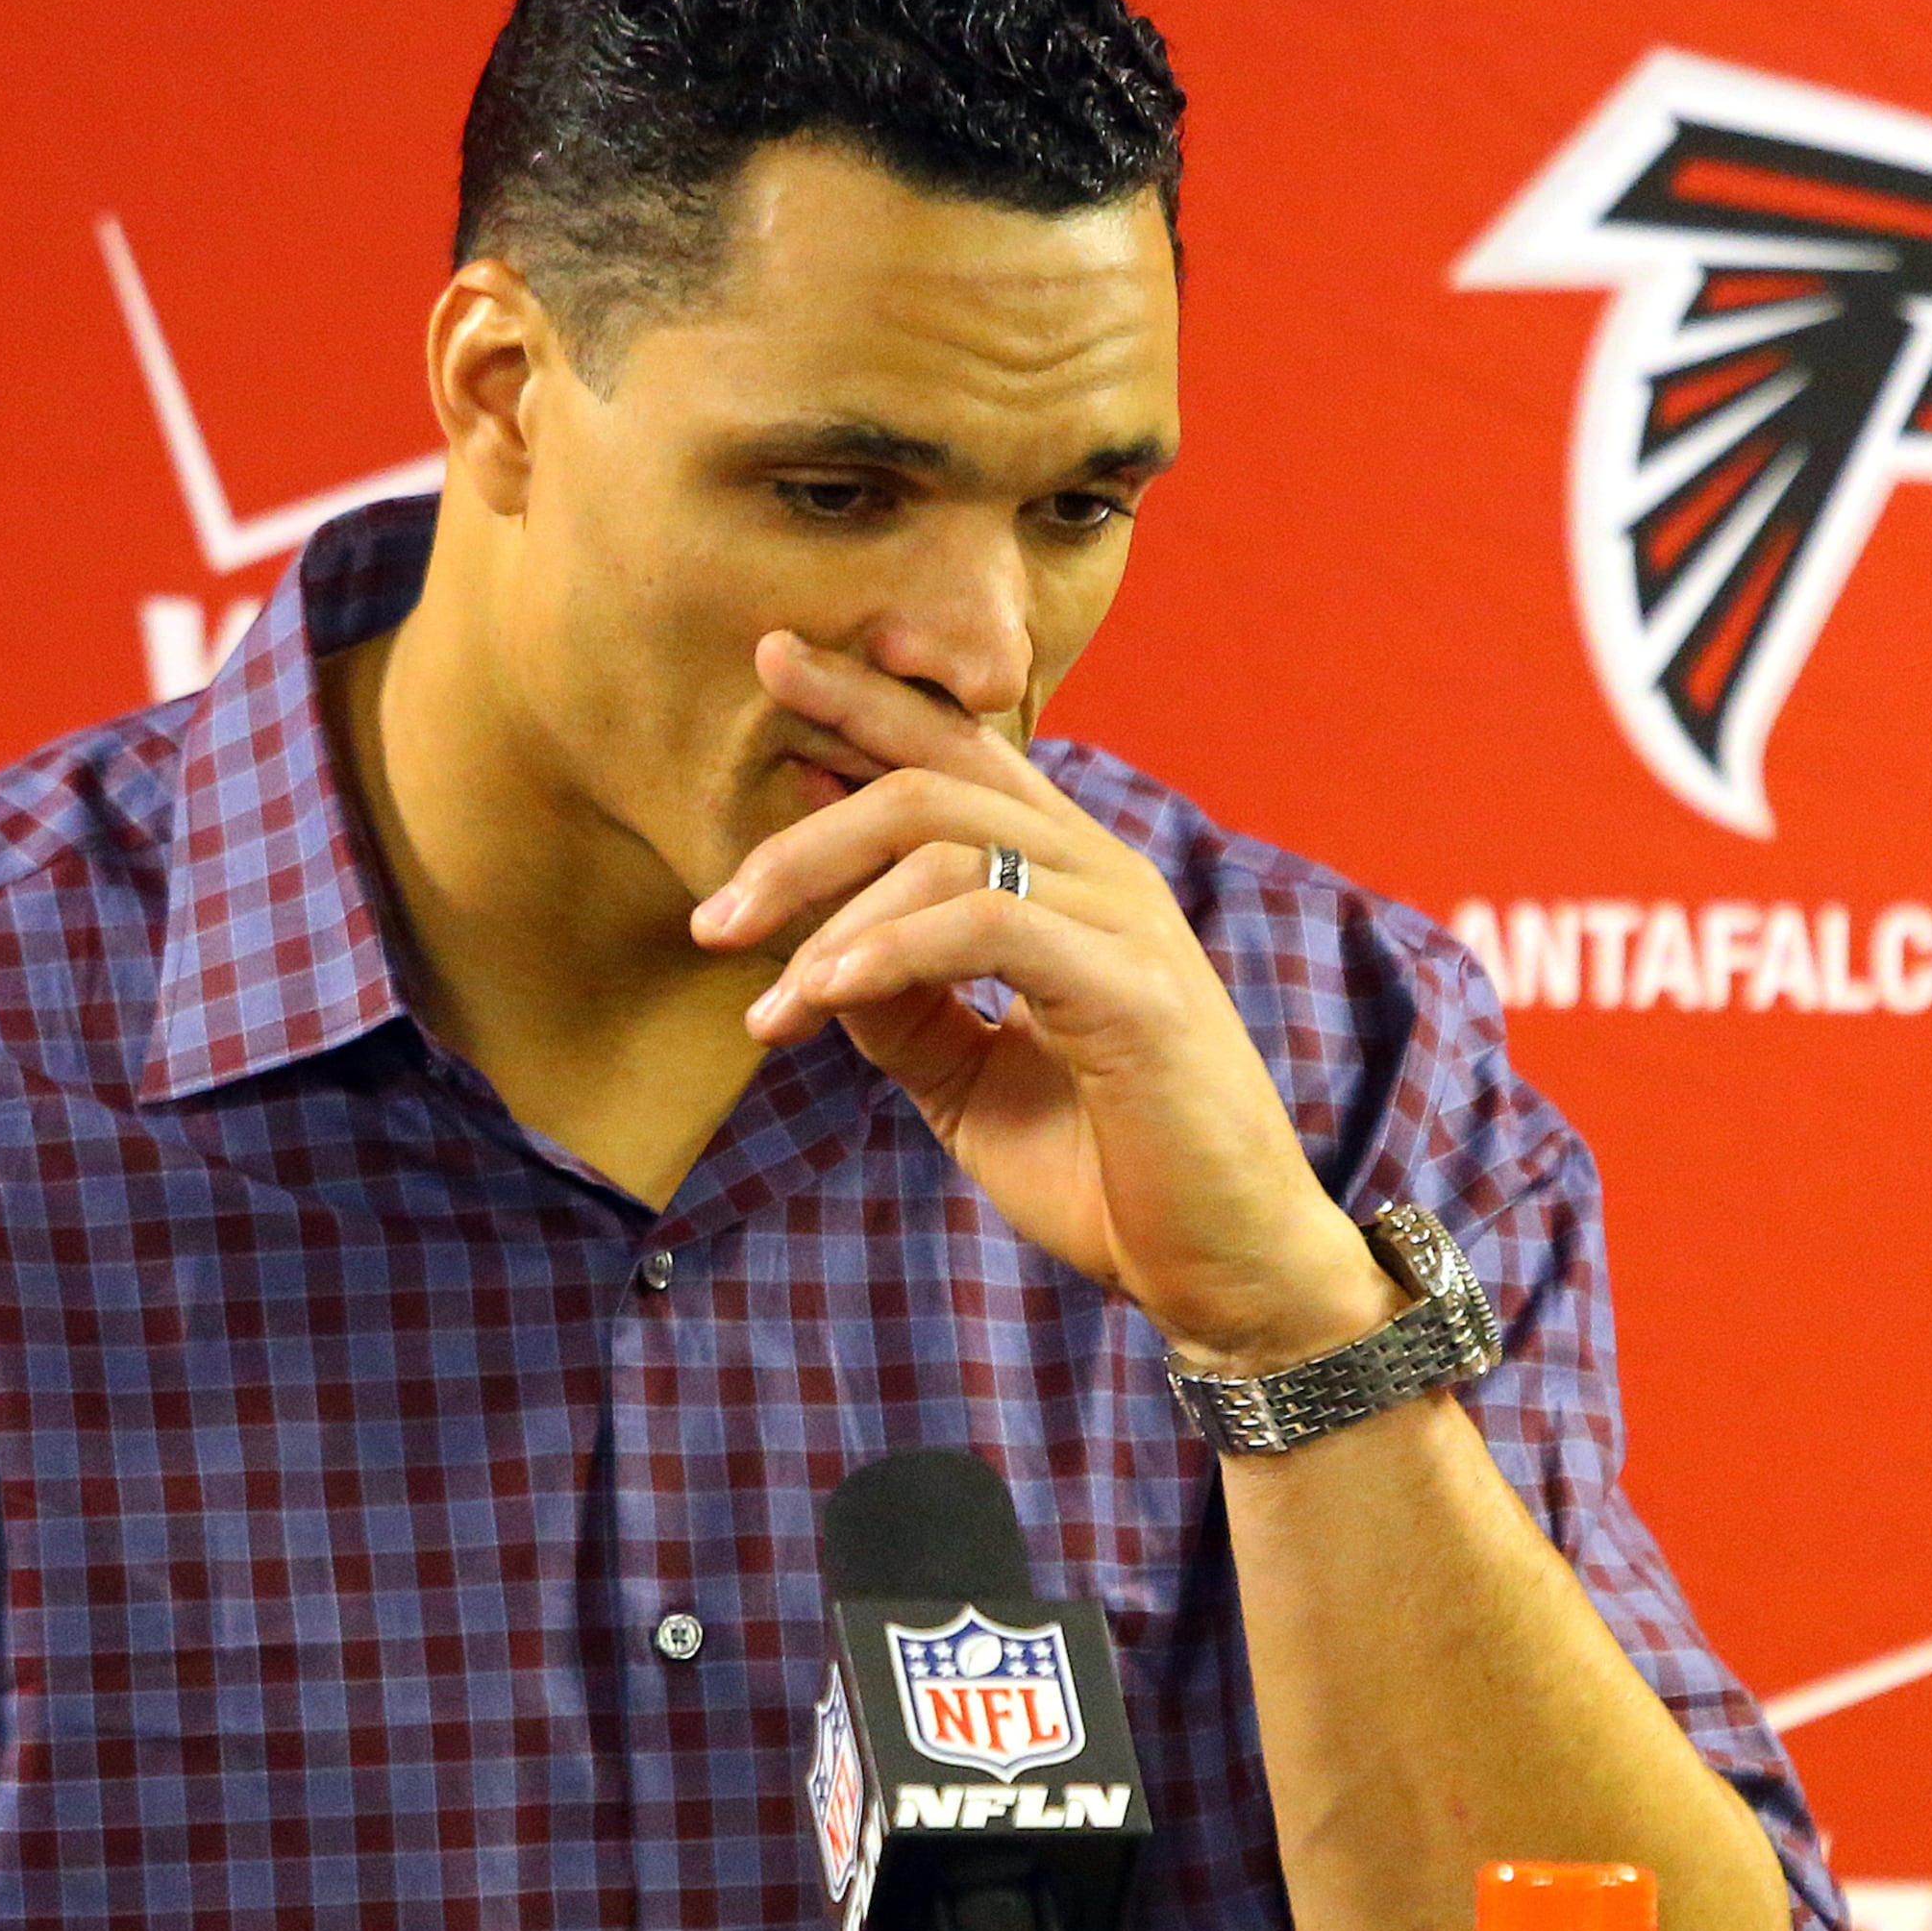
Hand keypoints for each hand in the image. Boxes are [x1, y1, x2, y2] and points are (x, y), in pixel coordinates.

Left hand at [689, 633, 1399, 1366]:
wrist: (1219, 1268)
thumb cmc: (1106, 1172)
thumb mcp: (968, 1080)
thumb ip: (902, 1007)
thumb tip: (811, 952)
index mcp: (1066, 878)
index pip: (957, 754)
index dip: (865, 701)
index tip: (771, 662)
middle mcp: (1099, 874)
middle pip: (929, 784)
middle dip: (802, 837)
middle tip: (712, 918)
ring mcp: (1123, 922)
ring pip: (947, 846)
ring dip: (827, 917)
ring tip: (763, 1001)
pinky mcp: (1132, 990)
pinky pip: (988, 926)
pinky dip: (888, 952)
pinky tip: (822, 998)